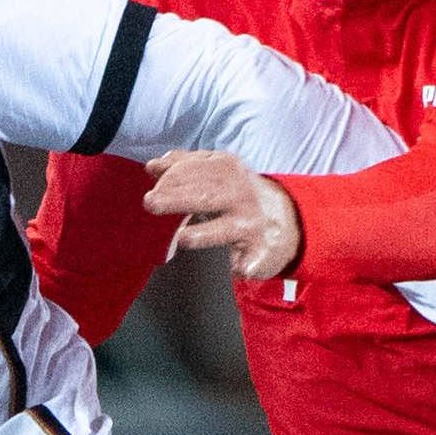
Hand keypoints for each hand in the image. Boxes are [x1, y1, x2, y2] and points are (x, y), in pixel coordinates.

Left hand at [147, 152, 302, 280]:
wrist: (284, 217)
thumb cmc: (238, 193)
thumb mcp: (217, 170)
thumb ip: (184, 165)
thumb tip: (153, 167)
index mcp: (228, 171)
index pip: (197, 170)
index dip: (172, 179)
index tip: (153, 190)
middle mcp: (240, 195)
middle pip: (206, 196)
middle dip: (177, 198)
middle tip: (151, 203)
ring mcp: (251, 224)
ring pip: (226, 230)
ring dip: (204, 234)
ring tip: (183, 239)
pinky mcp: (260, 251)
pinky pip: (252, 260)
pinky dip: (246, 264)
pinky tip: (239, 268)